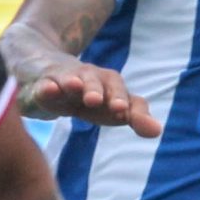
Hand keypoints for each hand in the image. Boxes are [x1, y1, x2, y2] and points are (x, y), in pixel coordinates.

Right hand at [23, 59, 158, 136]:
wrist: (45, 68)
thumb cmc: (85, 94)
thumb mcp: (110, 107)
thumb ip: (135, 117)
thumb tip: (158, 130)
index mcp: (107, 84)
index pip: (119, 91)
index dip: (122, 100)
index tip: (122, 112)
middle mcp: (87, 77)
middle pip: (96, 80)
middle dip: (100, 90)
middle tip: (102, 103)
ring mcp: (62, 79)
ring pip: (70, 78)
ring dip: (73, 82)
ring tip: (74, 87)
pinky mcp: (40, 83)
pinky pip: (43, 85)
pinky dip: (45, 87)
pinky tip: (47, 90)